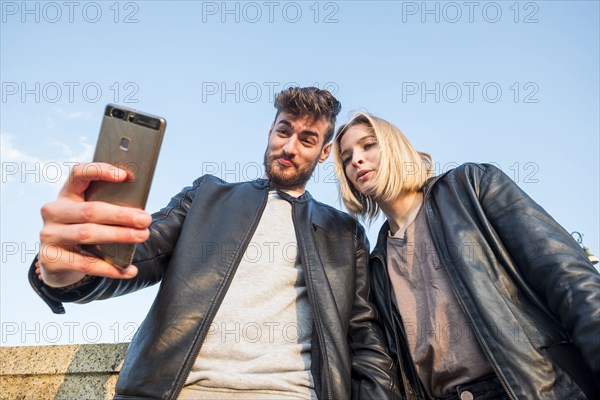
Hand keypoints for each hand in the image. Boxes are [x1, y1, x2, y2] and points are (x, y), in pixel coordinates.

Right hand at [38, 162, 151, 286]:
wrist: (58, 263)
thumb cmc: (84, 231)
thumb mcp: (92, 216)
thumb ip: (109, 208)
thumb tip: (140, 212)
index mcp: (67, 194)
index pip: (79, 174)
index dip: (99, 171)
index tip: (124, 175)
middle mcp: (54, 212)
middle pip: (90, 210)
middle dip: (121, 215)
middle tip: (146, 219)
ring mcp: (49, 235)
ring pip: (88, 233)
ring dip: (119, 236)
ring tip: (142, 236)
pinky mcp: (50, 258)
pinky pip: (85, 263)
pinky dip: (110, 267)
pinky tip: (128, 270)